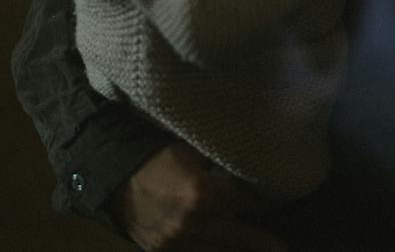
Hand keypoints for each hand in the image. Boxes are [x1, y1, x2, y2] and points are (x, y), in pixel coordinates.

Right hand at [110, 143, 284, 250]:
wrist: (113, 175)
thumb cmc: (155, 155)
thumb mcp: (192, 153)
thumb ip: (218, 168)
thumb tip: (243, 173)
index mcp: (201, 193)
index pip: (243, 201)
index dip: (258, 201)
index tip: (271, 201)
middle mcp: (191, 223)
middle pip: (237, 236)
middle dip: (260, 241)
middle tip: (281, 247)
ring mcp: (175, 242)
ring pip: (216, 251)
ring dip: (235, 249)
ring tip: (258, 249)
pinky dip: (209, 251)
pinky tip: (222, 249)